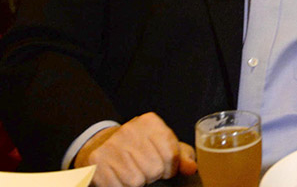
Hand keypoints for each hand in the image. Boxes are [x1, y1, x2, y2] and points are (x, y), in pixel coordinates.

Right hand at [74, 112, 196, 186]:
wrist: (102, 143)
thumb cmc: (141, 146)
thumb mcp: (164, 145)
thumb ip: (182, 156)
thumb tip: (191, 168)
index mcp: (150, 123)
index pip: (171, 154)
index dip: (171, 168)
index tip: (166, 169)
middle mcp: (130, 130)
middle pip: (154, 169)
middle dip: (153, 175)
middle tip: (146, 170)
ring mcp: (111, 145)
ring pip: (136, 180)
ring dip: (138, 182)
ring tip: (134, 172)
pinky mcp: (97, 162)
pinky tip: (120, 177)